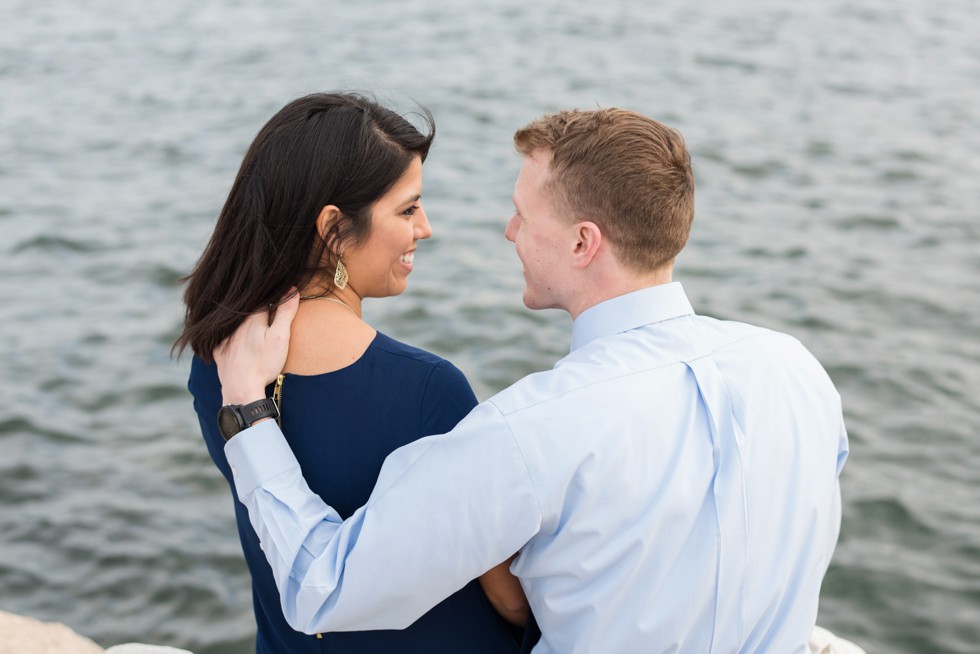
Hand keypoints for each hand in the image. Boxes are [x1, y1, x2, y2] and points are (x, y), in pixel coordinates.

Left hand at [214, 290, 299, 404]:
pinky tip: (231, 336)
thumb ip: (286, 312)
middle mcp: (236, 324)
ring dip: (241, 319)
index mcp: (252, 317)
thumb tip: (292, 289)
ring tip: (251, 325)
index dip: (273, 297)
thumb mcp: (280, 337)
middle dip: (257, 308)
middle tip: (267, 312)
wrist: (241, 387)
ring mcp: (225, 337)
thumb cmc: (264, 363)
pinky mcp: (219, 350)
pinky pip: (221, 336)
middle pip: (248, 310)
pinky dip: (226, 334)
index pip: (264, 299)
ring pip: (234, 322)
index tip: (279, 297)